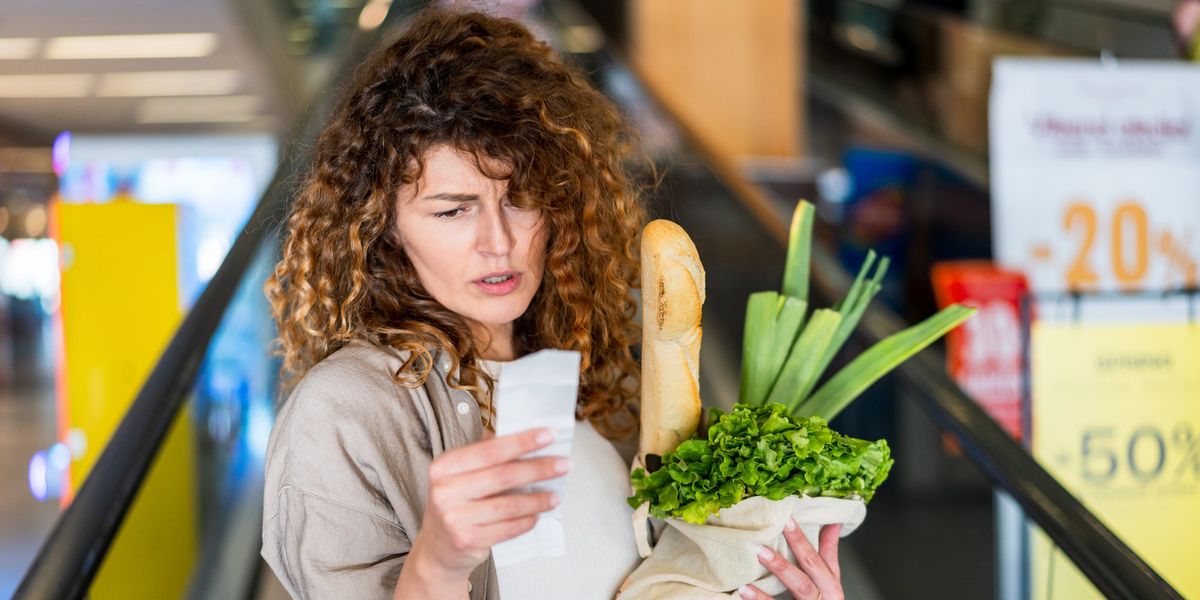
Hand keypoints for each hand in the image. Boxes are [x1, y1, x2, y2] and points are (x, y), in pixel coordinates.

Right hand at [407, 428, 568, 580]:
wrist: (437, 549)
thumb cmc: (455, 505)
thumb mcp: (460, 476)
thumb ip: (486, 455)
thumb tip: (526, 436)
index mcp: (444, 467)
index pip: (490, 450)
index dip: (522, 442)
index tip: (548, 436)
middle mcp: (445, 491)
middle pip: (503, 475)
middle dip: (539, 468)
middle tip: (563, 465)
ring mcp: (454, 517)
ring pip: (509, 504)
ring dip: (538, 499)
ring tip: (555, 496)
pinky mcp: (467, 540)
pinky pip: (508, 528)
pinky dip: (527, 520)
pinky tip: (537, 514)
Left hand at [739, 521, 843, 599]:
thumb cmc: (825, 599)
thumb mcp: (830, 578)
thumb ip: (829, 551)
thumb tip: (834, 521)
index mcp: (831, 586)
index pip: (816, 561)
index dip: (801, 541)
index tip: (786, 521)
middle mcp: (823, 599)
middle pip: (803, 580)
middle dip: (783, 562)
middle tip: (760, 545)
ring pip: (796, 592)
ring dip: (774, 578)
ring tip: (754, 565)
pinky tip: (744, 590)